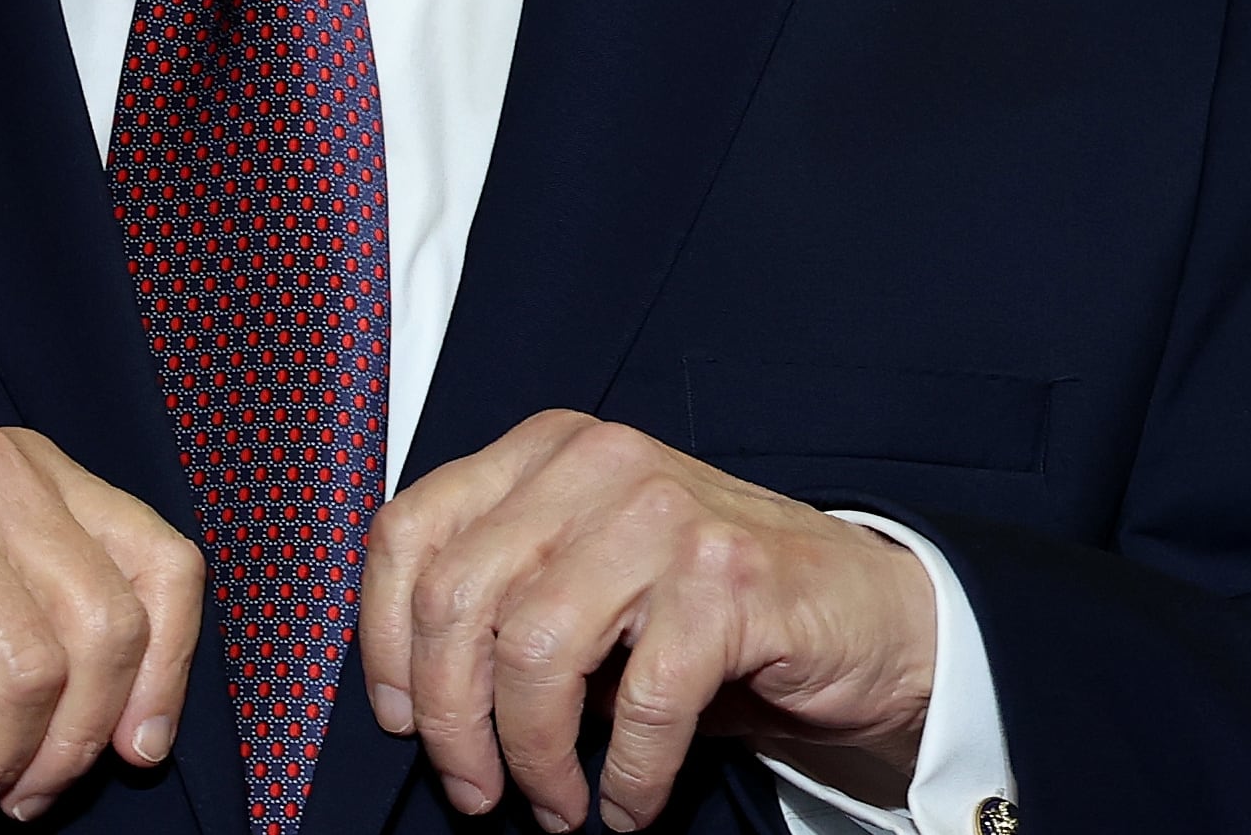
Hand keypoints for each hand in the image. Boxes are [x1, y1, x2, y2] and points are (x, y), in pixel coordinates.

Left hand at [359, 412, 935, 833]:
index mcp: (545, 452)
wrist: (866, 614)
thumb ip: (506, 596)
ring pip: (534, 651)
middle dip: (451, 721)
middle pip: (457, 599)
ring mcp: (665, 516)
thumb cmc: (709, 606)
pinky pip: (641, 702)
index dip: (383, 641)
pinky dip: (626, 776)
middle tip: (475, 790)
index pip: (410, 530)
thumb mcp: (587, 574)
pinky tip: (627, 805)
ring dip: (533, 756)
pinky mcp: (729, 581)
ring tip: (553, 805)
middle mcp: (598, 464)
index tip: (400, 720)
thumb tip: (417, 699)